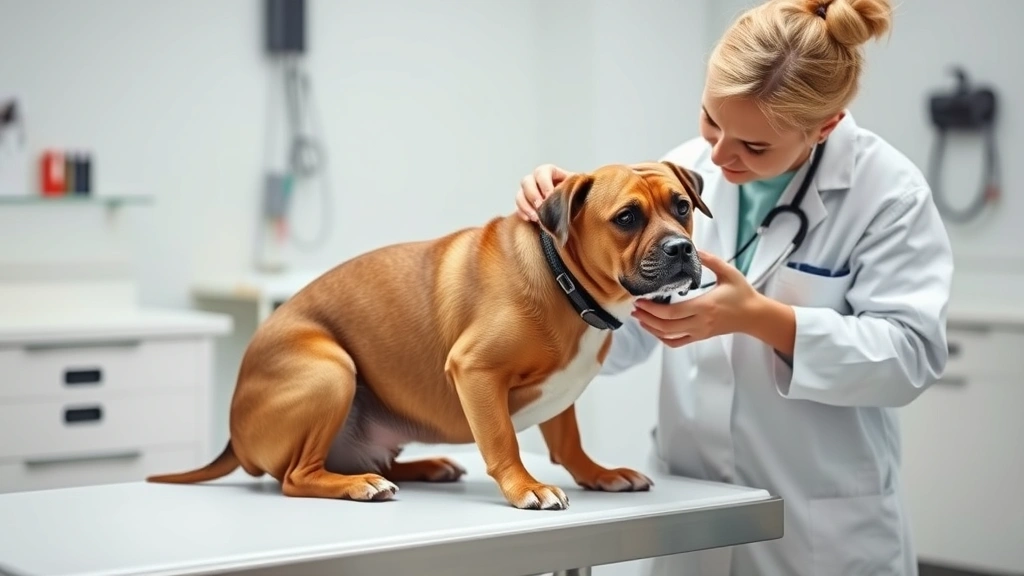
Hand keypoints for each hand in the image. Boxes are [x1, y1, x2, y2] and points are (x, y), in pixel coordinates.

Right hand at [515, 163, 574, 221]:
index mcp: (550, 172)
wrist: (573, 208)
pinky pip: (518, 207)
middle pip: (526, 181)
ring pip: (520, 194)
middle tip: (541, 207)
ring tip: (537, 217)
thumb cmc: (577, 195)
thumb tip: (586, 185)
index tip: (550, 196)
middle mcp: (536, 180)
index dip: (544, 183)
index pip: (542, 172)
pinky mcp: (525, 205)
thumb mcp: (579, 187)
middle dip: (533, 195)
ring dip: (526, 206)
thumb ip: (578, 185)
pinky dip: (522, 213)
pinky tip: (531, 219)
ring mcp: (529, 192)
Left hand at [631, 250, 760, 346]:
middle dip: (647, 317)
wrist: (754, 315)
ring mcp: (699, 332)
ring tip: (640, 317)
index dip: (652, 309)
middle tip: (635, 306)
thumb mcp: (729, 272)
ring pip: (669, 336)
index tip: (641, 300)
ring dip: (651, 328)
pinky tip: (655, 329)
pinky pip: (677, 343)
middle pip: (666, 326)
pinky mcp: (700, 336)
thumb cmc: (743, 294)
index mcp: (705, 306)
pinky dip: (663, 338)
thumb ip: (711, 260)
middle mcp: (700, 322)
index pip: (672, 312)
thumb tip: (695, 249)